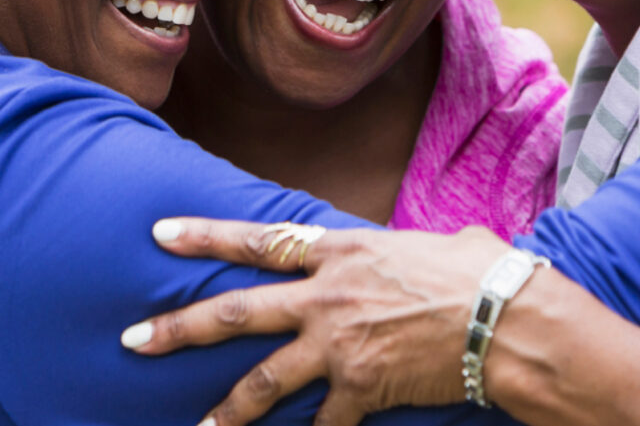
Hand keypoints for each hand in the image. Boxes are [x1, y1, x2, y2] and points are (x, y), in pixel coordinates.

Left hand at [123, 218, 507, 425]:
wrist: (506, 318)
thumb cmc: (481, 272)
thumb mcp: (431, 243)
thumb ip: (403, 250)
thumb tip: (433, 247)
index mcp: (340, 251)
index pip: (259, 241)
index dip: (206, 235)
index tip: (160, 233)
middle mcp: (327, 297)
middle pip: (237, 313)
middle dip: (179, 328)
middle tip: (133, 339)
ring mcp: (339, 346)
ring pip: (264, 382)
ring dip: (226, 410)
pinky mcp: (361, 389)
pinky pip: (324, 424)